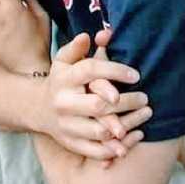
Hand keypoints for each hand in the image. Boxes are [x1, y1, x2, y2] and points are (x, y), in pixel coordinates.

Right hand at [43, 33, 151, 160]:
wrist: (38, 108)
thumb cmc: (61, 79)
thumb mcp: (65, 60)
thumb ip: (80, 46)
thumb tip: (104, 33)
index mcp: (64, 79)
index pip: (91, 71)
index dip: (115, 71)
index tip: (136, 75)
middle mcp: (63, 103)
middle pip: (97, 105)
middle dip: (125, 102)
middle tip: (145, 98)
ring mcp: (66, 125)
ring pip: (99, 130)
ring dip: (126, 125)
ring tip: (145, 114)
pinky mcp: (71, 143)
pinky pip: (96, 150)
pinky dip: (116, 147)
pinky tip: (134, 136)